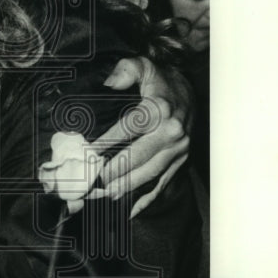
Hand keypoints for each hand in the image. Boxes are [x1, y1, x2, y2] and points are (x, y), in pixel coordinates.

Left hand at [97, 56, 192, 218]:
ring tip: (104, 196)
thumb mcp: (143, 66)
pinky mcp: (180, 162)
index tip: (87, 154)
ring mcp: (178, 150)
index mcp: (159, 109)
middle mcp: (171, 132)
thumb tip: (110, 83)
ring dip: (126, 187)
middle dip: (114, 171)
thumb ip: (125, 70)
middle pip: (138, 156)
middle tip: (92, 182)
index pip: (128, 128)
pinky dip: (147, 199)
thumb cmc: (160, 80)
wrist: (190, 91)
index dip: (107, 141)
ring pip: (150, 174)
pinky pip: (163, 184)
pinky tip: (130, 211)